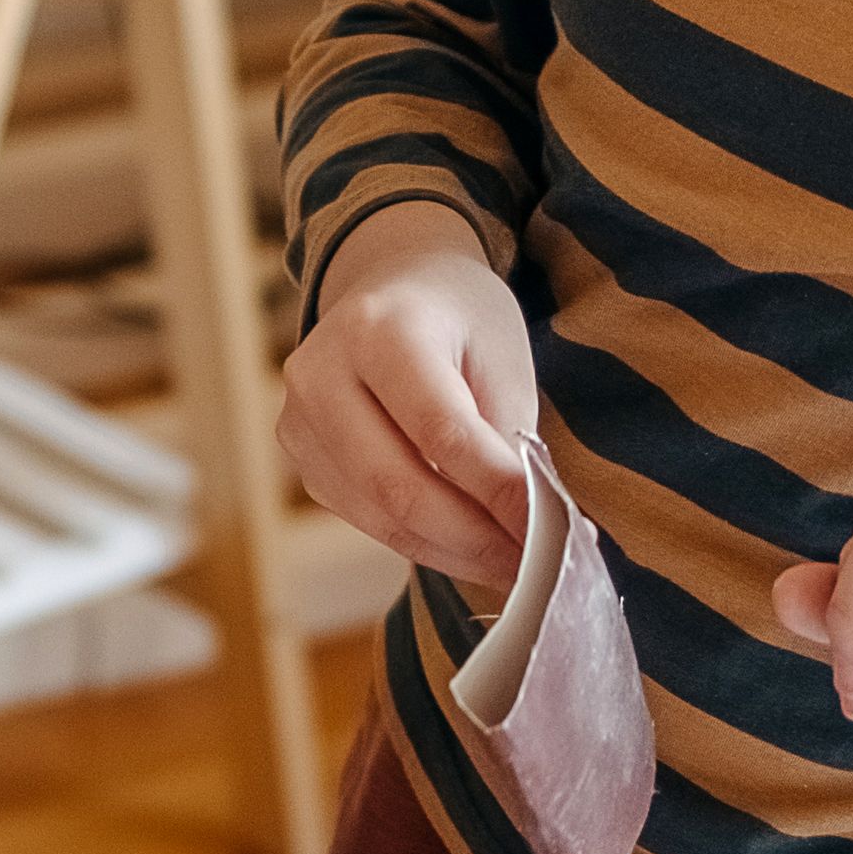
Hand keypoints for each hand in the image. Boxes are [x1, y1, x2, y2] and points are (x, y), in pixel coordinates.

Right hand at [281, 205, 540, 593]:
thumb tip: (529, 530)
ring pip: (379, 516)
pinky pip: (365, 519)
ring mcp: (298, 419)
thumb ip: (507, 440)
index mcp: (382, 329)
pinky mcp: (300, 457)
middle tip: (536, 567)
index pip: (441, 431)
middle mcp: (322, 373)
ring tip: (510, 565)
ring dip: (453, 553)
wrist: (393, 286)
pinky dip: (423, 543)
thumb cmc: (459, 319)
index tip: (554, 535)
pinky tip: (467, 547)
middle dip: (475, 539)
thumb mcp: (501, 357)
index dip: (498, 493)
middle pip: (398, 486)